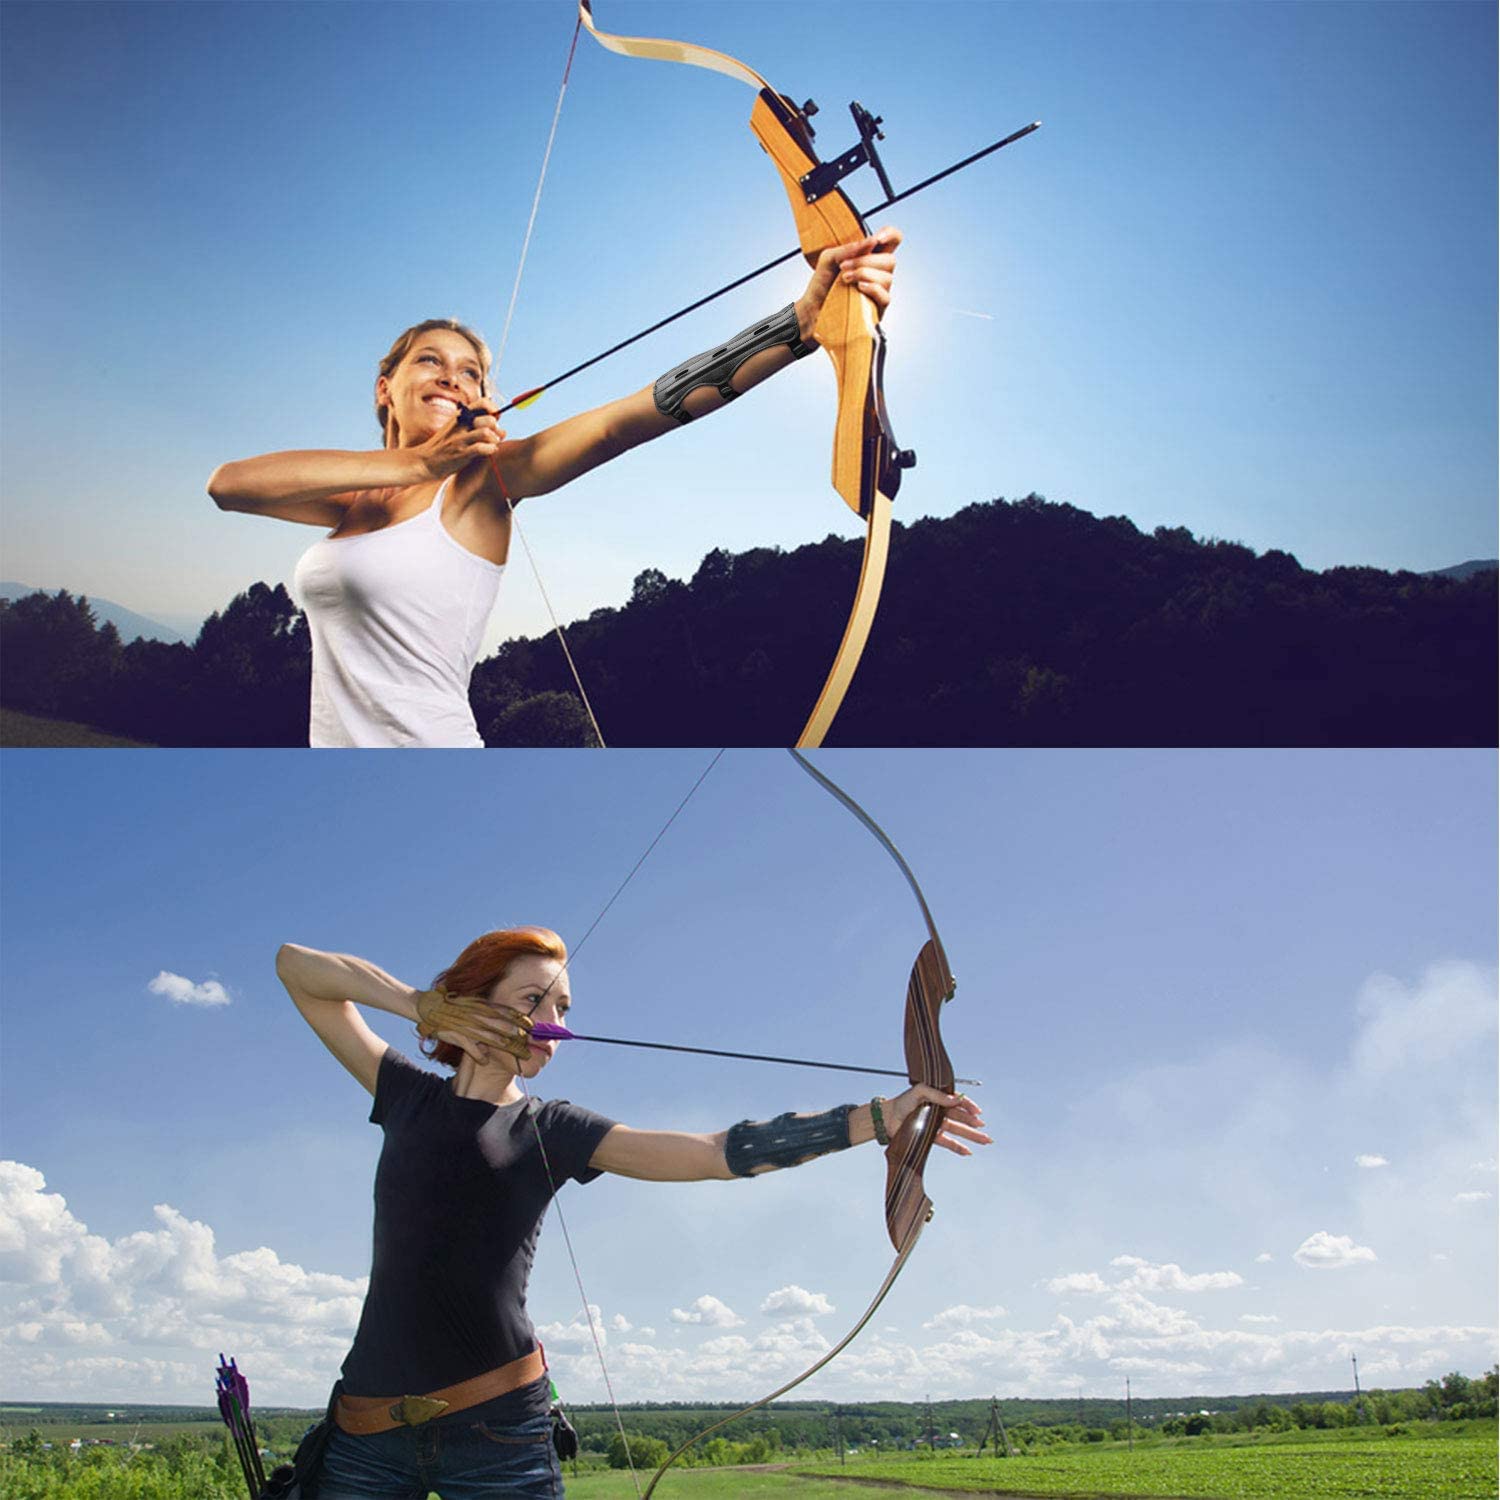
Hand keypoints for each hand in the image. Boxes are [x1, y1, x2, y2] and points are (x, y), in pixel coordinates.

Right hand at [412, 402, 506, 478]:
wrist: (426, 461)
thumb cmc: (445, 446)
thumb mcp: (458, 430)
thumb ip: (478, 428)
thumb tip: (503, 430)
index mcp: (460, 416)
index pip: (482, 402)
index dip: (494, 408)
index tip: (496, 418)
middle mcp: (460, 424)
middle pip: (489, 419)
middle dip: (497, 428)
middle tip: (495, 436)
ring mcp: (460, 439)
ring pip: (486, 432)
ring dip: (494, 440)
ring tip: (493, 444)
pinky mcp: (461, 453)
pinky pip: (481, 448)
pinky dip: (490, 450)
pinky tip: (490, 451)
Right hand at [413, 988, 531, 1064]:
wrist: (432, 1006)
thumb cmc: (455, 1006)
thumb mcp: (474, 1003)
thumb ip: (489, 1009)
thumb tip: (505, 1017)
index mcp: (485, 1006)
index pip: (508, 1012)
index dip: (522, 1020)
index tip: (534, 1026)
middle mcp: (480, 1016)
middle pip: (505, 1027)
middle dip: (520, 1037)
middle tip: (532, 1046)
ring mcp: (471, 1026)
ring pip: (493, 1039)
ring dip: (507, 1048)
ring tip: (519, 1055)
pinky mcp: (459, 1036)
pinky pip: (473, 1048)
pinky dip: (480, 1055)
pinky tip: (485, 1060)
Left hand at [797, 224, 902, 338]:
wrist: (814, 308)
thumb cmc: (822, 283)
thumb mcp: (829, 258)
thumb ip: (849, 248)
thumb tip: (872, 241)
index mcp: (871, 256)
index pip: (893, 240)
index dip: (891, 235)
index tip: (877, 239)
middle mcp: (879, 272)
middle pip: (890, 259)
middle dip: (866, 261)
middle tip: (843, 266)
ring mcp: (880, 291)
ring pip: (887, 278)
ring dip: (864, 274)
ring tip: (844, 278)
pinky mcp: (877, 308)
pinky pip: (885, 297)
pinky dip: (872, 289)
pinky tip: (858, 288)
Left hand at [882, 1084, 989, 1156]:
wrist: (887, 1119)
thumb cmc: (902, 1102)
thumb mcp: (919, 1092)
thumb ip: (937, 1095)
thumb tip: (955, 1100)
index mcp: (938, 1098)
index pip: (958, 1102)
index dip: (969, 1106)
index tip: (978, 1112)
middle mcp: (939, 1111)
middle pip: (961, 1117)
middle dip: (974, 1123)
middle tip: (984, 1129)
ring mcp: (936, 1125)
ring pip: (958, 1130)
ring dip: (972, 1136)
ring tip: (985, 1141)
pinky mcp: (931, 1137)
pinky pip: (948, 1142)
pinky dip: (958, 1147)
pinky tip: (968, 1151)